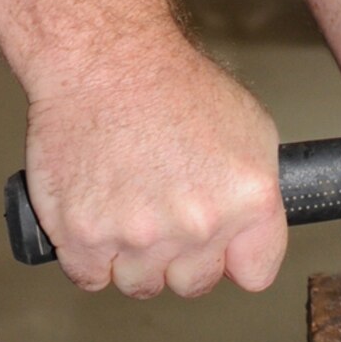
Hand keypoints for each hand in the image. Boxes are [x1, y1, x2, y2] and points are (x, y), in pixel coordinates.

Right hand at [22, 34, 286, 299]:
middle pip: (192, 283)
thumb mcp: (247, 126)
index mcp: (247, 199)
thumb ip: (257, 192)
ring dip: (133, 256)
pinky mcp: (83, 235)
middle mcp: (198, 224)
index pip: (254, 274)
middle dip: (180, 255)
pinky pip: (91, 276)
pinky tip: (95, 211)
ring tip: (125, 201)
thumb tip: (250, 236)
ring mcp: (138, 235)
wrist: (102, 58)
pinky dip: (89, 253)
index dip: (233, 256)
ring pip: (140, 282)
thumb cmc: (170, 82)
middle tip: (161, 207)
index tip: (219, 243)